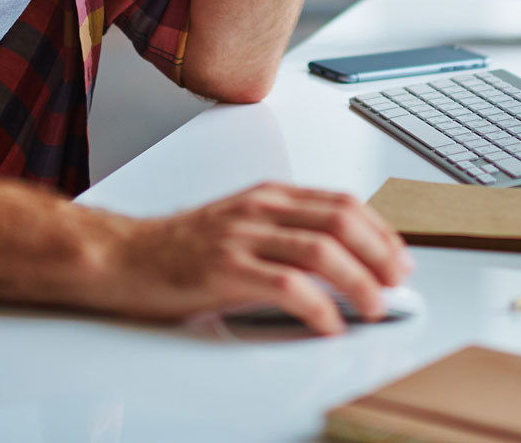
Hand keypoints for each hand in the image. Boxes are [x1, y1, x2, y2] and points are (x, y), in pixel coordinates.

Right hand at [89, 181, 412, 335]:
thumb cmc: (179, 248)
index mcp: (267, 196)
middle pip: (340, 220)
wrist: (121, 256)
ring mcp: (242, 237)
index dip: (379, 229)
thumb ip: (283, 233)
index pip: (340, 202)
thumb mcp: (240, 225)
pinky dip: (319, 307)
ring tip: (374, 307)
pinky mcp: (225, 270)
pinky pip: (287, 285)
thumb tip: (339, 259)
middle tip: (397, 283)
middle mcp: (259, 209)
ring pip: (321, 250)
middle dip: (379, 253)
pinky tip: (330, 323)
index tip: (399, 257)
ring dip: (359, 282)